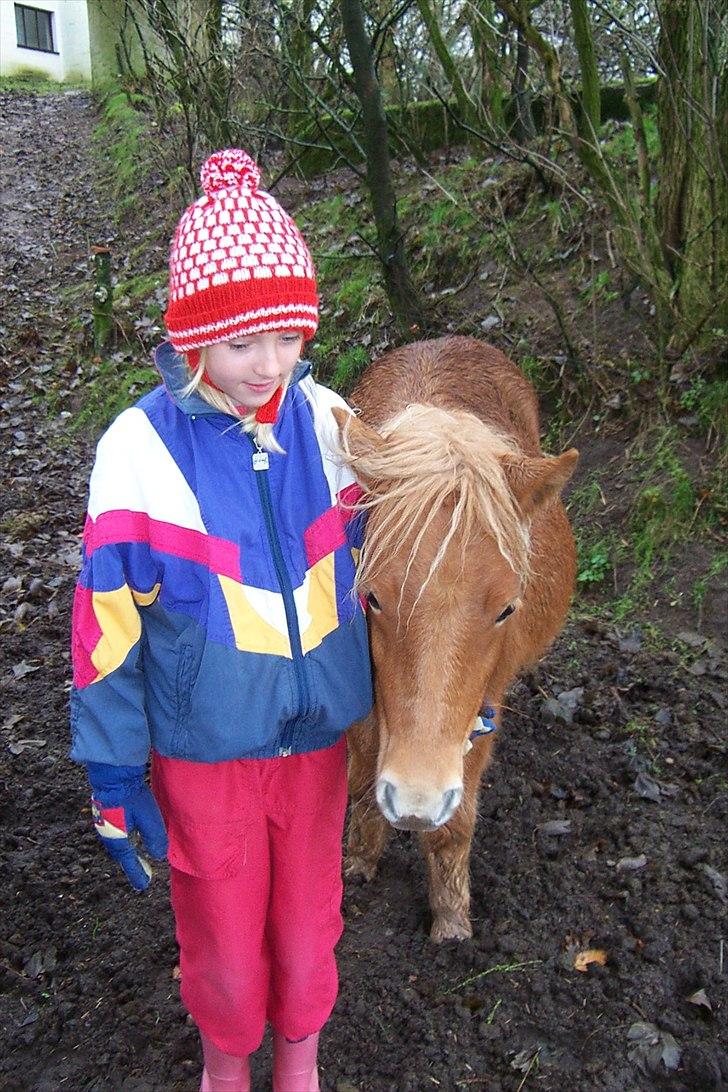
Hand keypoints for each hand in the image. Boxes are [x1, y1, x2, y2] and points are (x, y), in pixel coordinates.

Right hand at [86, 763, 167, 890]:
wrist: (112, 777)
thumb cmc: (131, 798)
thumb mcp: (149, 819)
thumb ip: (155, 839)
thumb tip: (158, 855)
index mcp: (119, 841)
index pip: (130, 862)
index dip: (137, 874)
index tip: (144, 886)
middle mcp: (109, 837)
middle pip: (122, 854)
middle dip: (132, 863)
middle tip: (142, 871)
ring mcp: (104, 825)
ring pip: (118, 844)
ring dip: (128, 850)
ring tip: (136, 854)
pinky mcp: (104, 815)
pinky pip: (116, 833)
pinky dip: (124, 838)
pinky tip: (130, 833)